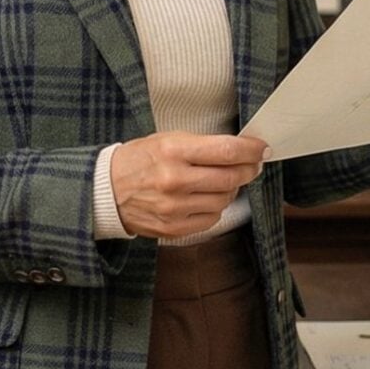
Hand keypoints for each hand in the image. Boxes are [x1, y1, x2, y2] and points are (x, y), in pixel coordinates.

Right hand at [110, 129, 267, 238]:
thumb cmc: (140, 159)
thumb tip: (240, 149)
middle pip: (230, 177)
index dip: (251, 149)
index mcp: (173, 151)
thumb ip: (202, 145)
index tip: (262, 148)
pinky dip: (216, 207)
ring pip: (224, 200)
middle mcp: (175, 181)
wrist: (107, 190)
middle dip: (248, 169)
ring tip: (224, 179)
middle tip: (253, 164)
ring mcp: (175, 208)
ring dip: (231, 189)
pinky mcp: (174, 229)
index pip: (226, 150)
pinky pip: (211, 219)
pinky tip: (207, 197)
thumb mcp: (167, 139)